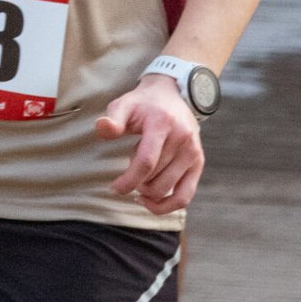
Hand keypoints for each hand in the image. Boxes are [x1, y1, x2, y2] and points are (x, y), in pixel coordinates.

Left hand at [97, 76, 204, 210]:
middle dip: (136, 183)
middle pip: (156, 178)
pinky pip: (185, 196)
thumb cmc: (143, 104)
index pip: (147, 161)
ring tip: (139, 179)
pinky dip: (167, 206)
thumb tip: (102, 127)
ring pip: (168, 189)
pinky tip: (151, 201)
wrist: (171, 95)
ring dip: (148, 192)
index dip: (129, 180)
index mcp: (162, 123)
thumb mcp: (124, 105)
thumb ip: (113, 119)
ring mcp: (193, 152)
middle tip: (128, 173)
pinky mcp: (198, 163)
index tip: (114, 188)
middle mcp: (182, 139)